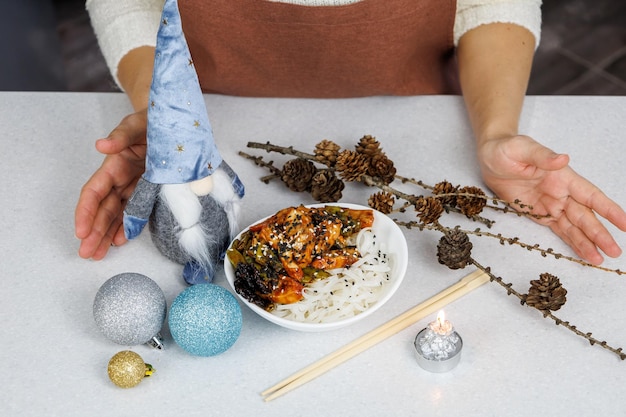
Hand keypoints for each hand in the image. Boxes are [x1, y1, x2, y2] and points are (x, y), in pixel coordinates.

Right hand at [75, 109, 147, 258]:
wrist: (171, 122)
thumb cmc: (151, 121)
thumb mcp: (137, 124)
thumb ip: (121, 135)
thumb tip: (101, 144)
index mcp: (114, 165)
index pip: (94, 192)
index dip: (86, 212)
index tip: (81, 230)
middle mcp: (120, 179)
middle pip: (102, 209)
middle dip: (93, 231)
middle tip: (86, 253)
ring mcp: (133, 186)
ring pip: (115, 214)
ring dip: (106, 234)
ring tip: (98, 254)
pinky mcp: (147, 191)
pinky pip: (134, 212)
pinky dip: (126, 227)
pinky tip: (119, 241)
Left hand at [477, 135, 625, 263]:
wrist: (489, 156)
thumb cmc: (506, 148)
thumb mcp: (522, 149)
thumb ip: (542, 156)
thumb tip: (563, 159)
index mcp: (562, 177)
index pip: (590, 195)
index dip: (608, 209)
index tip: (624, 223)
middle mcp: (561, 192)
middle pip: (585, 216)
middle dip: (599, 234)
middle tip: (614, 251)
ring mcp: (551, 204)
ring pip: (574, 226)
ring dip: (587, 243)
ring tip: (599, 260)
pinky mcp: (538, 213)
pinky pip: (558, 230)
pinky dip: (571, 242)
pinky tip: (583, 253)